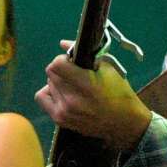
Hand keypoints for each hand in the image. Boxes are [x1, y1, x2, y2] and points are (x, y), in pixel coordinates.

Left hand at [35, 41, 151, 150]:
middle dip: (62, 69)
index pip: (57, 64)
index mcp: (87, 85)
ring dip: (58, 81)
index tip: (72, 61)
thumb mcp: (108, 69)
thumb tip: (62, 43)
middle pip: (51, 73)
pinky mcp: (60, 120)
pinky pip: (42, 97)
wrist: (124, 123)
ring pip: (48, 84)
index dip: (64, 59)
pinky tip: (63, 93)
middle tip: (74, 73)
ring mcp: (65, 111)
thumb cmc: (119, 93)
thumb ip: (85, 54)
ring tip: (73, 85)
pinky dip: (50, 92)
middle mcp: (73, 100)